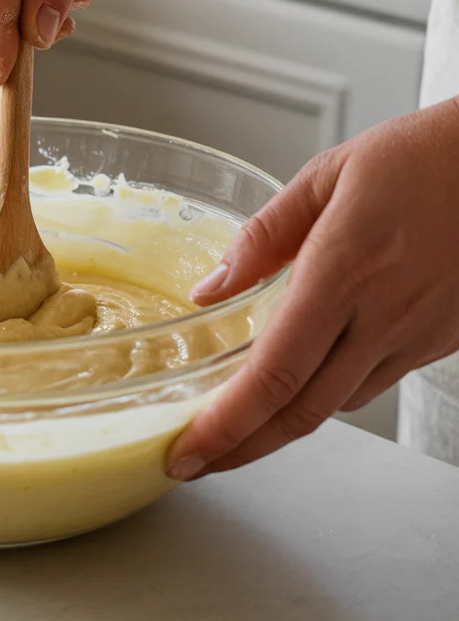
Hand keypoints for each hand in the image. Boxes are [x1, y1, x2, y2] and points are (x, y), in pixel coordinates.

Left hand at [166, 97, 458, 481]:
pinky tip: (299, 388)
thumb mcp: (329, 174)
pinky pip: (372, 384)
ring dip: (281, 429)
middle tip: (194, 462)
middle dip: (241, 448)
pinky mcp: (439, 341)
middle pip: (302, 410)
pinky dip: (326, 398)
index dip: (228, 422)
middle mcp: (383, 315)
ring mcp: (416, 335)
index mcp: (345, 268)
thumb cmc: (423, 158)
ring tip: (235, 429)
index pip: (276, 371)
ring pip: (337, 406)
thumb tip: (210, 287)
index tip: (187, 449)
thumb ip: (265, 235)